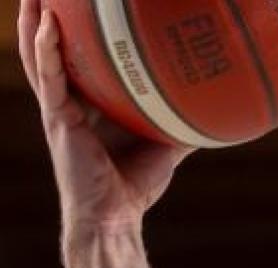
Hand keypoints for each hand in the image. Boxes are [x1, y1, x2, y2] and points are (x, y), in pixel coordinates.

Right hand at [18, 0, 191, 237]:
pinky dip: (46, 48)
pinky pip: (48, 77)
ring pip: (39, 54)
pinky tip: (46, 22)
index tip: (89, 3)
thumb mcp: (167, 144)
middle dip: (48, 15)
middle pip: (52, 48)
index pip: (81, 59)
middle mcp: (70, 100)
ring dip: (34, 20)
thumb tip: (221, 103)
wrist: (115, 216)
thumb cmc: (136, 185)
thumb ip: (184, 120)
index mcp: (90, 104)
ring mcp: (59, 107)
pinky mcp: (56, 118)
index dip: (78, 30)